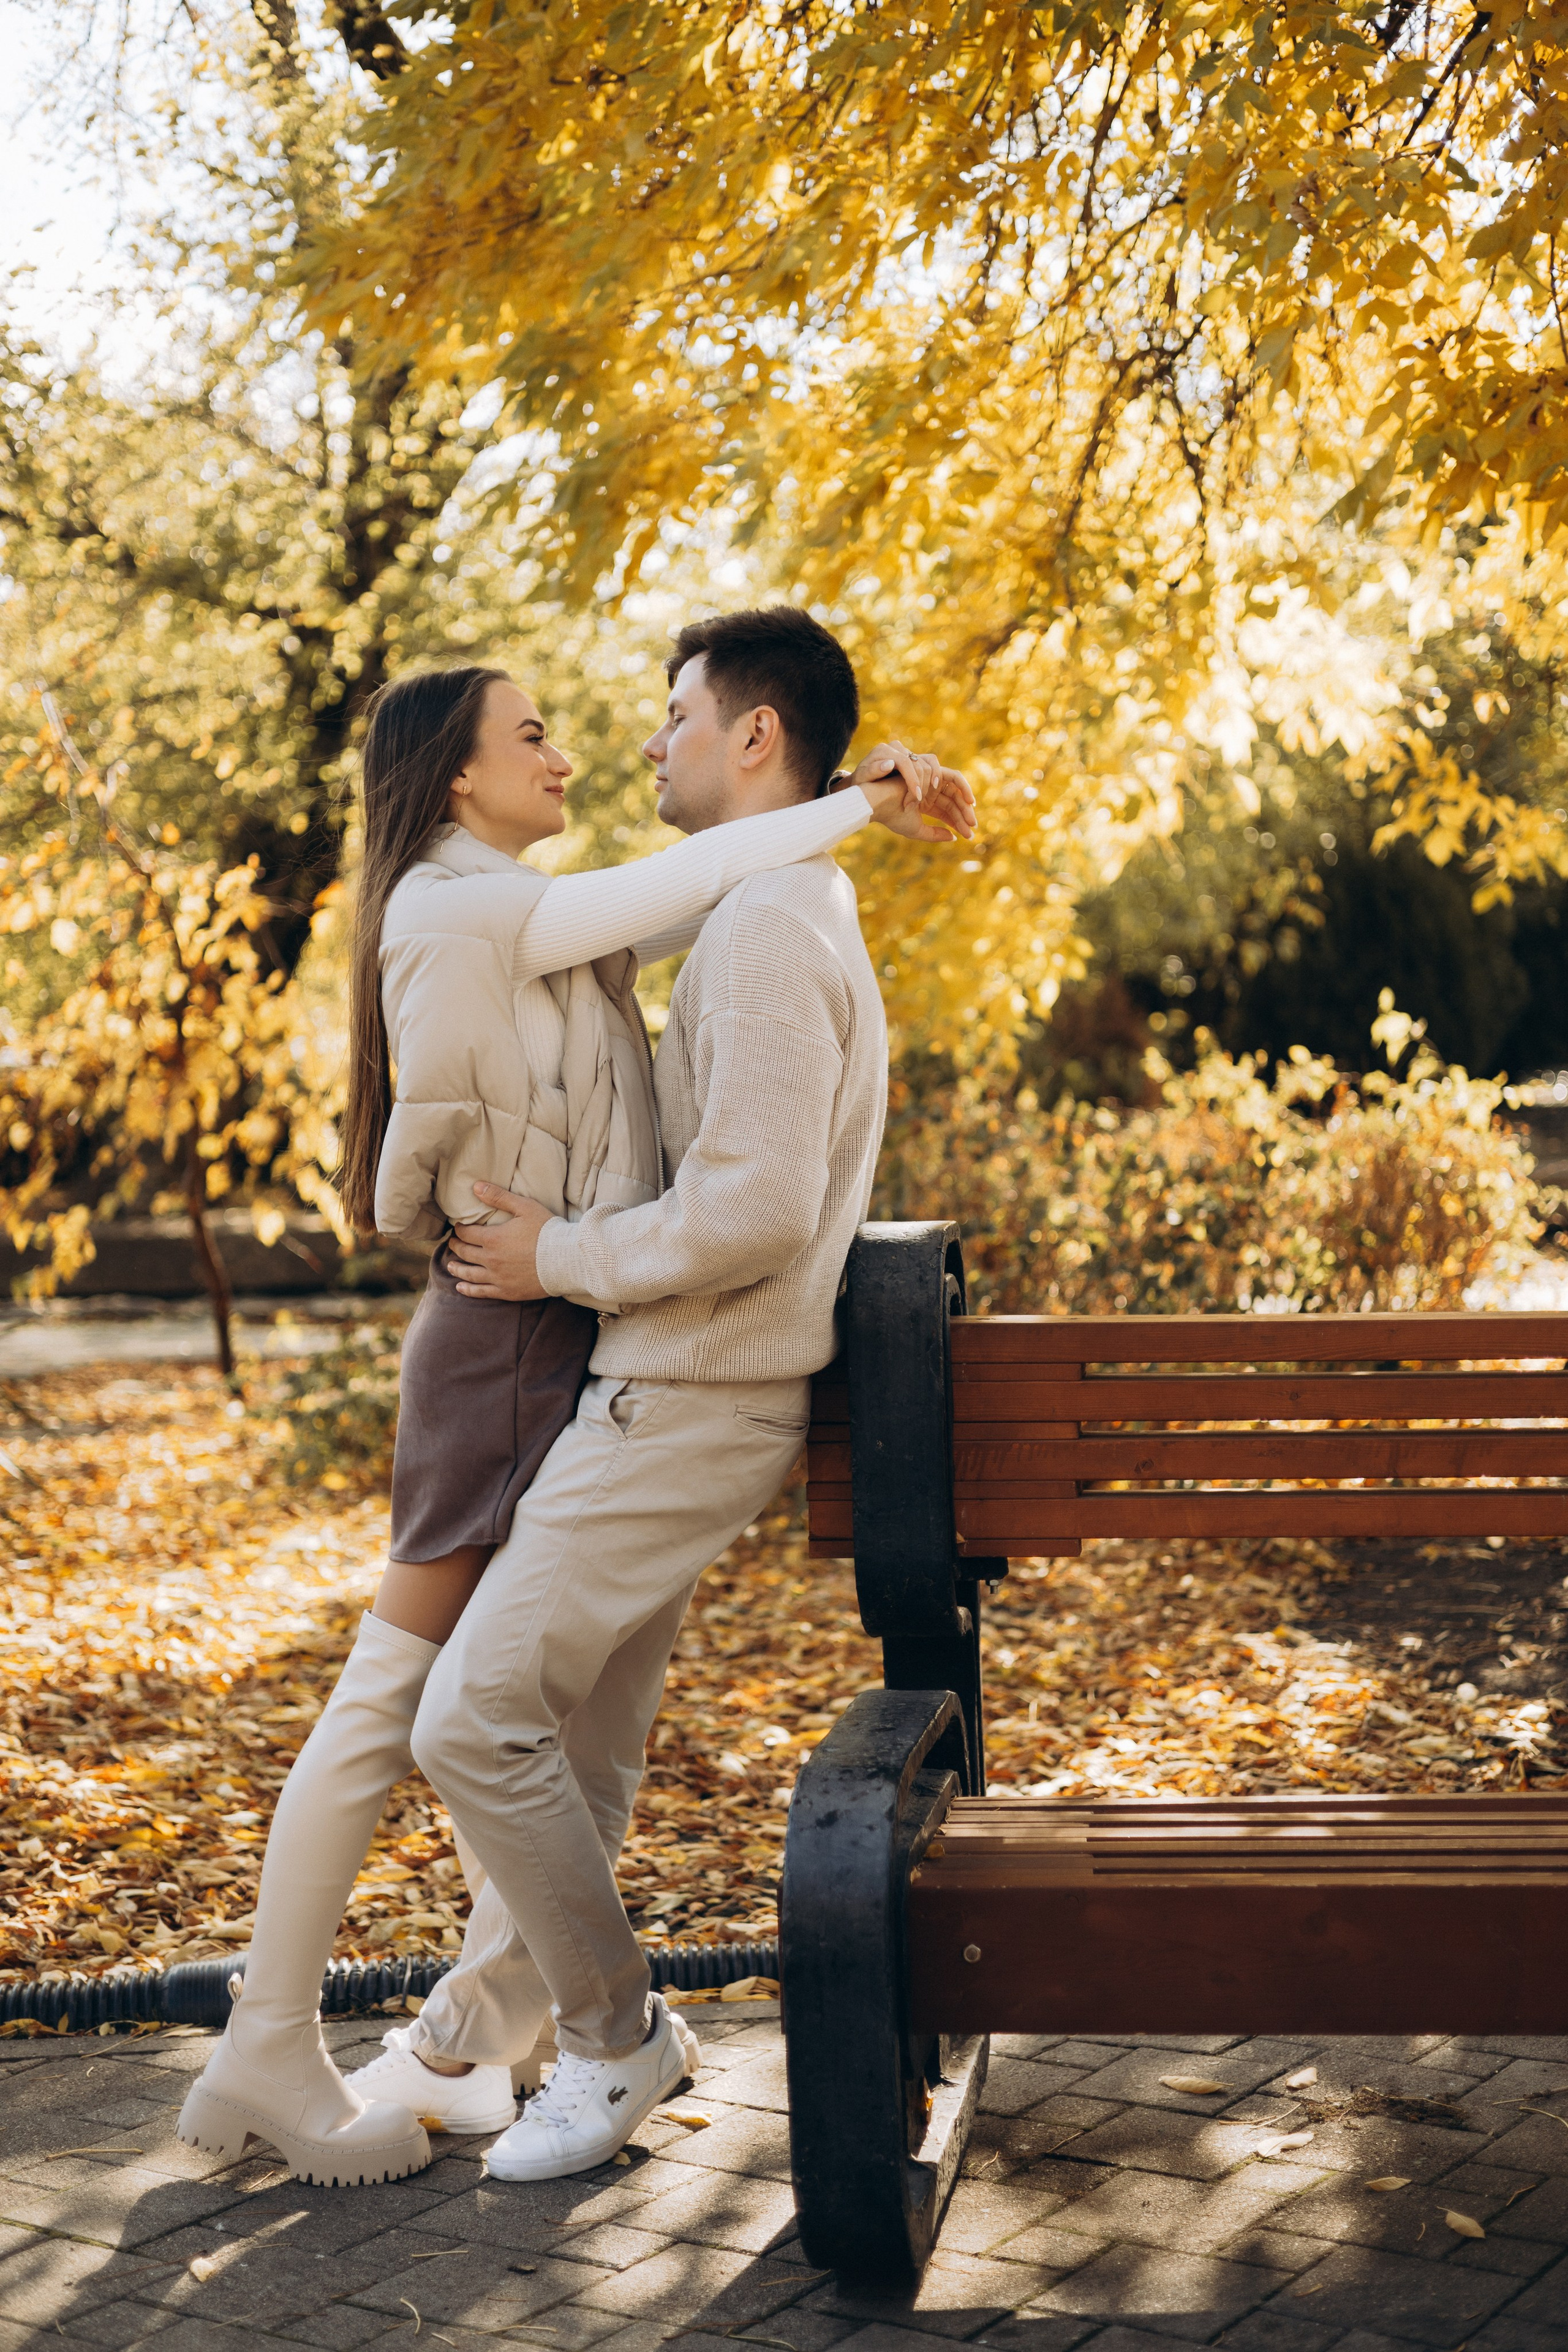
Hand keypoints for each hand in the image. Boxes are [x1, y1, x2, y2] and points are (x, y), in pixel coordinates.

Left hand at [447, 1185, 553, 1299]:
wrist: (566, 1259)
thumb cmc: (547, 1230)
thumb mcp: (524, 1207)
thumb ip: (499, 1196)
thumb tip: (476, 1186)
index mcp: (493, 1238)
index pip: (467, 1233)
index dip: (460, 1229)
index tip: (458, 1227)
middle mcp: (491, 1259)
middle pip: (465, 1253)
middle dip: (456, 1246)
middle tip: (453, 1243)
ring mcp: (498, 1278)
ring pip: (469, 1273)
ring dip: (457, 1268)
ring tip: (450, 1265)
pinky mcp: (507, 1291)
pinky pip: (482, 1292)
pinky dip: (468, 1290)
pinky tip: (461, 1287)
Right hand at [846, 742, 976, 841]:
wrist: (878, 801)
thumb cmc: (891, 815)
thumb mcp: (916, 830)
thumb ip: (934, 835)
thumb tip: (953, 837)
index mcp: (925, 802)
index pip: (946, 811)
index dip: (958, 822)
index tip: (968, 835)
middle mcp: (929, 790)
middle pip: (953, 801)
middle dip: (964, 814)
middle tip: (974, 827)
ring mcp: (929, 780)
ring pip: (954, 791)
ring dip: (964, 805)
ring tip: (969, 820)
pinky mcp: (931, 771)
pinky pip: (952, 777)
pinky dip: (961, 787)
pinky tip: (967, 803)